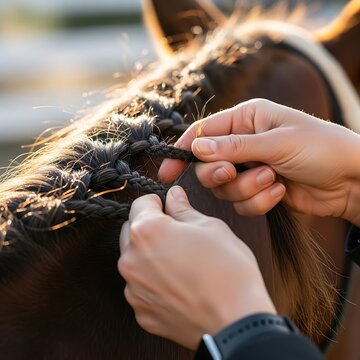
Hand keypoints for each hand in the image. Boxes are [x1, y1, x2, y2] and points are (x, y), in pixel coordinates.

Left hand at [118, 186, 275, 349]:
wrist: (237, 322)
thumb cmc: (228, 270)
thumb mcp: (210, 227)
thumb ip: (183, 209)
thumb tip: (173, 196)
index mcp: (146, 231)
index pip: (140, 204)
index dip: (157, 202)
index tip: (169, 208)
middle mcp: (131, 260)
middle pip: (132, 232)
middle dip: (149, 228)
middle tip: (177, 235)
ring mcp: (134, 290)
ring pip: (135, 261)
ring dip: (150, 256)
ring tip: (181, 264)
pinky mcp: (141, 312)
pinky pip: (141, 288)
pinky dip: (154, 283)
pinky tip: (179, 286)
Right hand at [159, 99, 359, 225]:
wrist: (350, 180)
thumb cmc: (320, 148)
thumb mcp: (276, 143)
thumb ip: (234, 147)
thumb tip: (196, 148)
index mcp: (246, 119)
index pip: (203, 133)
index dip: (182, 151)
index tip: (168, 172)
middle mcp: (243, 143)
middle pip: (208, 165)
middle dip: (221, 174)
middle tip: (233, 173)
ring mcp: (250, 168)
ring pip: (225, 188)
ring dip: (247, 188)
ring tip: (273, 180)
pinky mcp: (258, 190)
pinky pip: (242, 203)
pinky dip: (259, 201)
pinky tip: (280, 192)